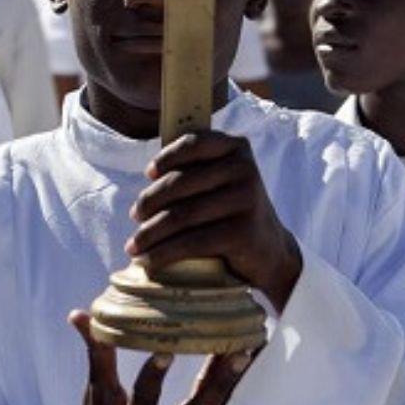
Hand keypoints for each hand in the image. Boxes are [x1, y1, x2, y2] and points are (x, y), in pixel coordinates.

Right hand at [66, 311, 250, 404]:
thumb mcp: (95, 396)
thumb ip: (96, 355)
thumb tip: (78, 314)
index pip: (144, 402)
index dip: (154, 376)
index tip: (166, 349)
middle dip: (220, 381)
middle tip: (239, 349)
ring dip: (233, 378)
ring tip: (250, 343)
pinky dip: (228, 382)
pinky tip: (240, 354)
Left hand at [126, 131, 302, 311]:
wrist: (270, 251)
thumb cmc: (233, 210)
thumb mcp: (223, 179)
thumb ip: (196, 167)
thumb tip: (150, 174)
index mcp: (237, 148)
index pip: (194, 143)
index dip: (167, 157)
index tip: (149, 174)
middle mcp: (244, 169)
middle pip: (181, 183)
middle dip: (150, 202)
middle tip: (135, 216)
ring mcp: (246, 200)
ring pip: (182, 215)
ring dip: (150, 233)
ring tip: (134, 245)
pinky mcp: (243, 232)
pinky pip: (192, 242)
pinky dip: (164, 254)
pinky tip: (149, 261)